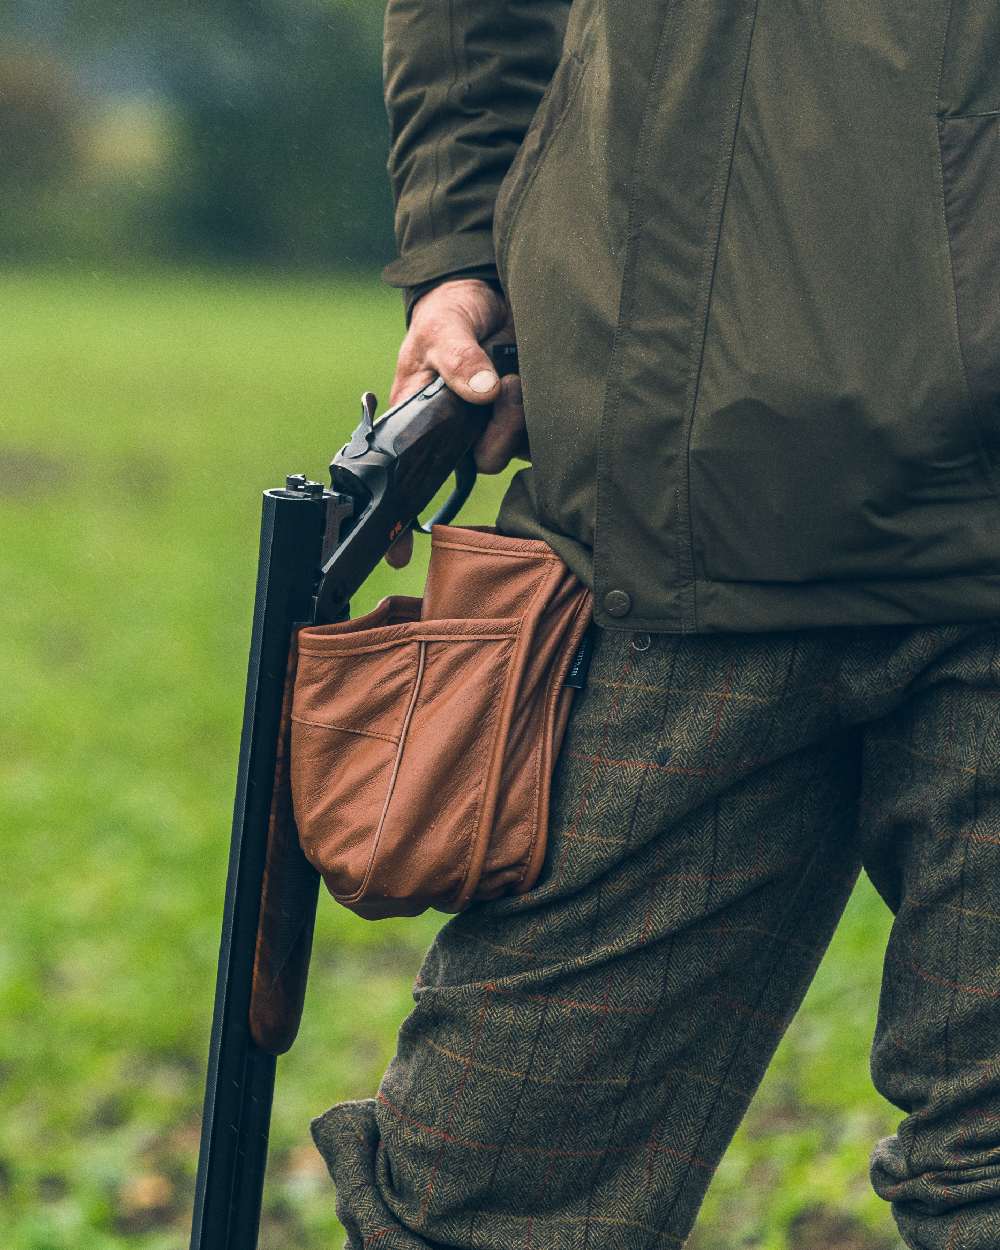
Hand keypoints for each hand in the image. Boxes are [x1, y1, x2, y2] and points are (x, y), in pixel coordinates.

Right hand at [385, 278, 525, 567]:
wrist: (496, 293)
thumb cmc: (454, 310)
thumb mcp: (444, 325)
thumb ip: (459, 355)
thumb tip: (481, 391)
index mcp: (420, 421)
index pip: (403, 479)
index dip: (398, 522)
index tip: (397, 554)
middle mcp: (457, 435)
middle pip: (481, 459)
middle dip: (495, 430)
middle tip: (498, 387)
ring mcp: (494, 429)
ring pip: (512, 446)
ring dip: (518, 409)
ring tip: (511, 371)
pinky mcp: (527, 421)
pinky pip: (540, 433)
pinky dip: (539, 406)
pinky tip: (528, 377)